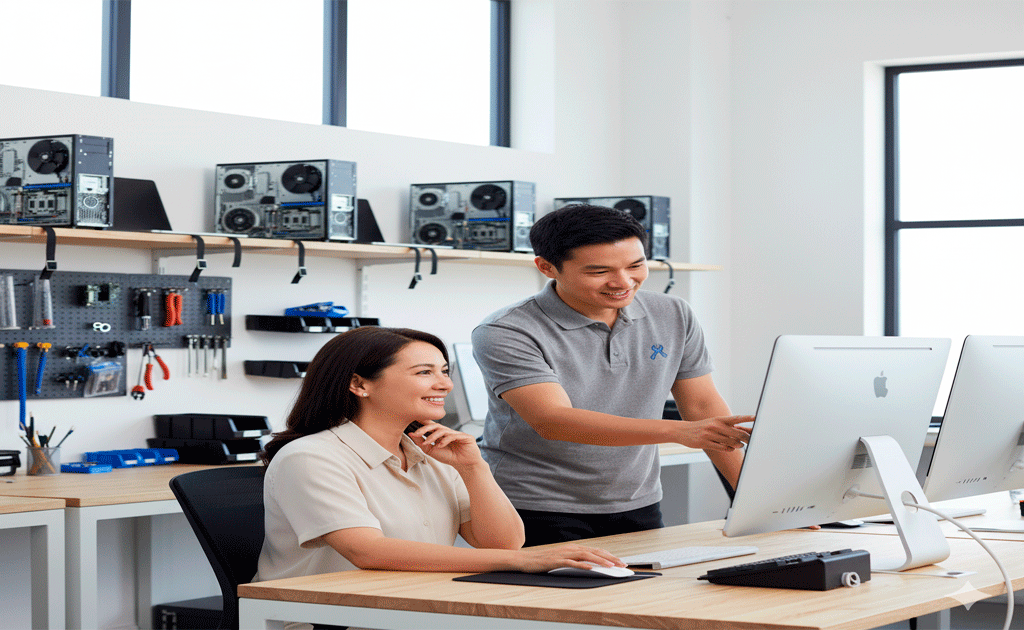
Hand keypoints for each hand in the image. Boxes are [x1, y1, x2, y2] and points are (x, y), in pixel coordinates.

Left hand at [408, 422, 484, 470]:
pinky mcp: (465, 436)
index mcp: (440, 433)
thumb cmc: (449, 457)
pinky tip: (440, 446)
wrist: (464, 464)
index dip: (421, 423)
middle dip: (425, 428)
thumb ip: (422, 443)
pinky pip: (453, 436)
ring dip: (433, 436)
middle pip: (435, 425)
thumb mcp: (431, 450)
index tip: (410, 423)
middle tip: (416, 433)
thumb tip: (411, 434)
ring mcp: (456, 433)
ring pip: (443, 430)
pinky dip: (444, 440)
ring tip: (427, 442)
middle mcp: (448, 431)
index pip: (430, 425)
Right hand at [511, 543, 625, 572]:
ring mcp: (563, 554)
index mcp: (573, 548)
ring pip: (586, 555)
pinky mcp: (556, 561)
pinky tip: (589, 567)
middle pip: (594, 552)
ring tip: (611, 566)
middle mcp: (571, 549)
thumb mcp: (563, 559)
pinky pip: (571, 562)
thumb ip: (576, 560)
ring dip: (600, 561)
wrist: (526, 560)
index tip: (620, 562)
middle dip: (610, 558)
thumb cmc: (544, 561)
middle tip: (622, 564)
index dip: (609, 556)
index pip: (596, 551)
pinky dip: (581, 564)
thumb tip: (590, 565)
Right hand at [676, 415, 752, 450]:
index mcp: (718, 419)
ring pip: (730, 442)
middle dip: (746, 438)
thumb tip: (740, 433)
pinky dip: (729, 449)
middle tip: (752, 440)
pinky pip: (721, 448)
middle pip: (736, 433)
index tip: (756, 418)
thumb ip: (725, 427)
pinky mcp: (705, 443)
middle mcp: (715, 425)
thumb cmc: (700, 427)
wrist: (682, 431)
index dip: (746, 418)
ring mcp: (710, 434)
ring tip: (741, 445)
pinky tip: (730, 449)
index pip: (735, 418)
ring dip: (738, 445)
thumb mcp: (712, 423)